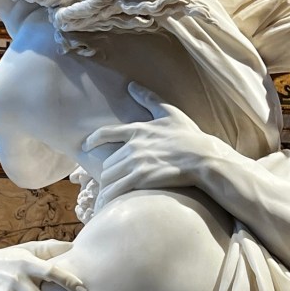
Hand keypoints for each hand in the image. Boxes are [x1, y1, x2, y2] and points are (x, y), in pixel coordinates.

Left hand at [83, 82, 225, 205]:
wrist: (203, 158)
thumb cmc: (190, 136)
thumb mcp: (169, 113)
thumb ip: (148, 99)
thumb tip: (131, 85)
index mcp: (138, 129)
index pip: (106, 133)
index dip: (93, 140)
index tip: (86, 146)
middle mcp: (133, 146)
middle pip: (107, 163)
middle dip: (107, 174)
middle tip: (109, 183)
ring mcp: (136, 163)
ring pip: (109, 178)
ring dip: (106, 188)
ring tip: (106, 199)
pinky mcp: (141, 179)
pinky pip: (116, 190)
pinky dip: (109, 198)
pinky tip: (107, 206)